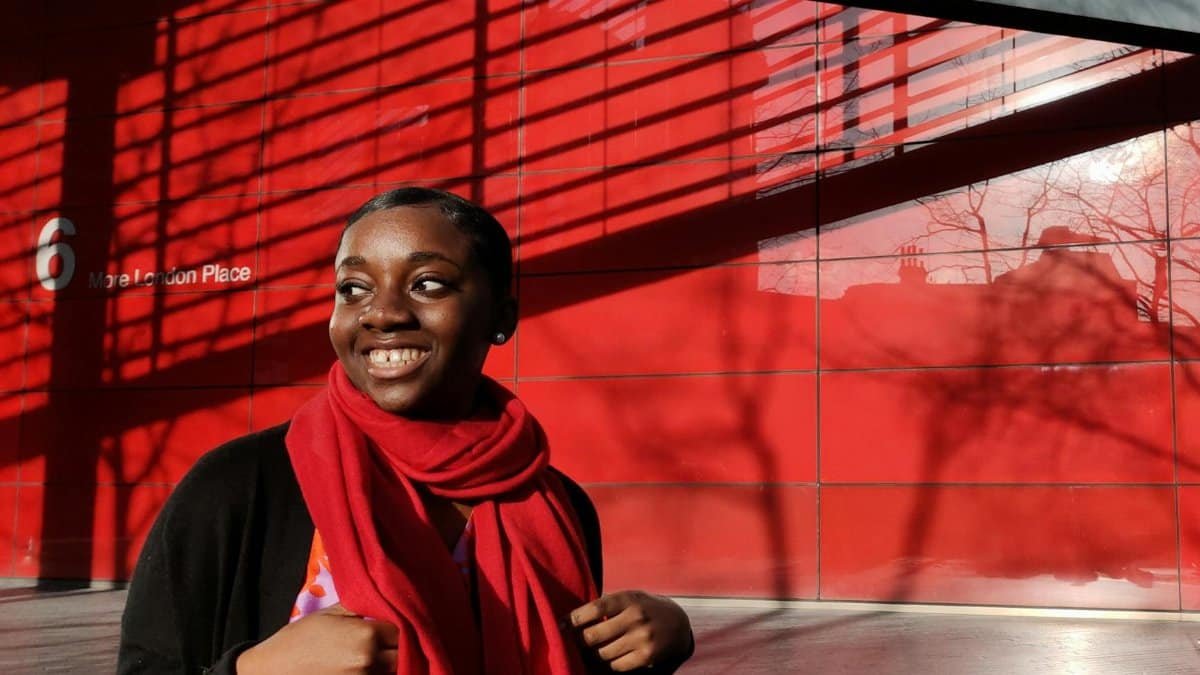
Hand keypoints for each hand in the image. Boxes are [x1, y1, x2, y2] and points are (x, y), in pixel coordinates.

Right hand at [236, 603, 397, 673]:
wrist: (272, 671)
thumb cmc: (300, 639)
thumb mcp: (332, 612)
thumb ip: (363, 606)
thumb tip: (387, 600)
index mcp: (366, 635)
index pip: (403, 628)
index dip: (401, 624)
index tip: (396, 622)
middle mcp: (370, 661)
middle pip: (403, 652)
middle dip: (400, 645)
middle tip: (392, 639)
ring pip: (395, 670)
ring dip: (393, 661)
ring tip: (384, 652)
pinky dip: (380, 673)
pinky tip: (372, 665)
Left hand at [568, 590, 692, 671]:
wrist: (678, 623)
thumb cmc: (645, 607)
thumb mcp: (629, 597)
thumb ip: (606, 605)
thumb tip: (573, 619)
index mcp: (628, 599)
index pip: (594, 608)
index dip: (574, 619)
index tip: (561, 625)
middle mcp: (635, 617)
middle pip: (594, 635)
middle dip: (578, 641)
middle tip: (570, 643)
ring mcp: (642, 638)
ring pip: (602, 654)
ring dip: (589, 656)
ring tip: (584, 653)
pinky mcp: (647, 657)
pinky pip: (616, 666)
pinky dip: (605, 665)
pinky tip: (601, 661)